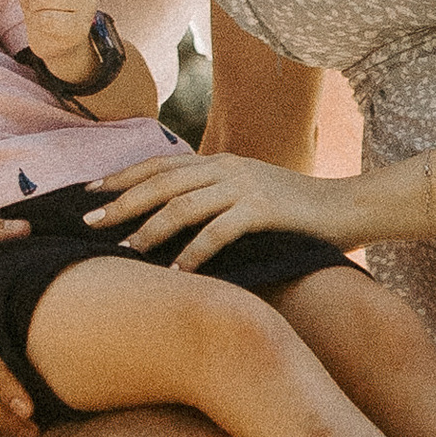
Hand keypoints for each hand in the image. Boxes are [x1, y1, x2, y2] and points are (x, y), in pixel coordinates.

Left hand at [85, 144, 341, 270]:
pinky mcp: (263, 210)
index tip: (89, 192)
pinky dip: (194, 252)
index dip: (122, 177)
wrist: (346, 207)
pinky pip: (218, 232)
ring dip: (150, 229)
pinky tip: (176, 274)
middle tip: (89, 223)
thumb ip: (214, 199)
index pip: (159, 165)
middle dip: (122, 202)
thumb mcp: (248, 195)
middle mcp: (226, 168)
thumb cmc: (293, 212)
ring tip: (125, 252)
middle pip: (161, 183)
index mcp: (219, 162)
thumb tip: (171, 219)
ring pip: (182, 205)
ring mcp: (244, 186)